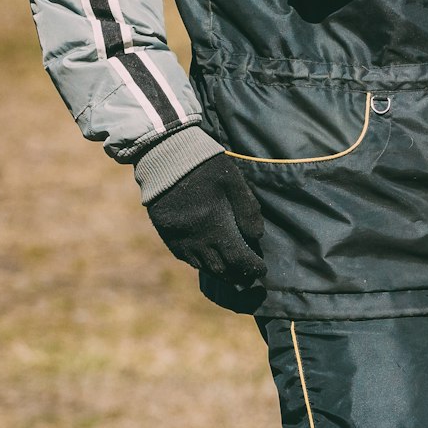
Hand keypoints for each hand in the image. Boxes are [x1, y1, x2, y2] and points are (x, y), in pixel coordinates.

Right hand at [144, 153, 264, 285]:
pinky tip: (209, 259)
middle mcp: (194, 236)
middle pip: (219, 269)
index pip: (237, 259)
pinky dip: (200, 262)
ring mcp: (177, 236)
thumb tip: (256, 238)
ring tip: (233, 271)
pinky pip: (184, 257)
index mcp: (213, 224)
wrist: (164, 153)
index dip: (252, 268)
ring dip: (220, 272)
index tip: (262, 269)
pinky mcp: (165, 232)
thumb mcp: (234, 182)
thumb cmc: (206, 166)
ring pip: (201, 266)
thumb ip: (248, 211)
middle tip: (250, 274)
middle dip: (238, 274)